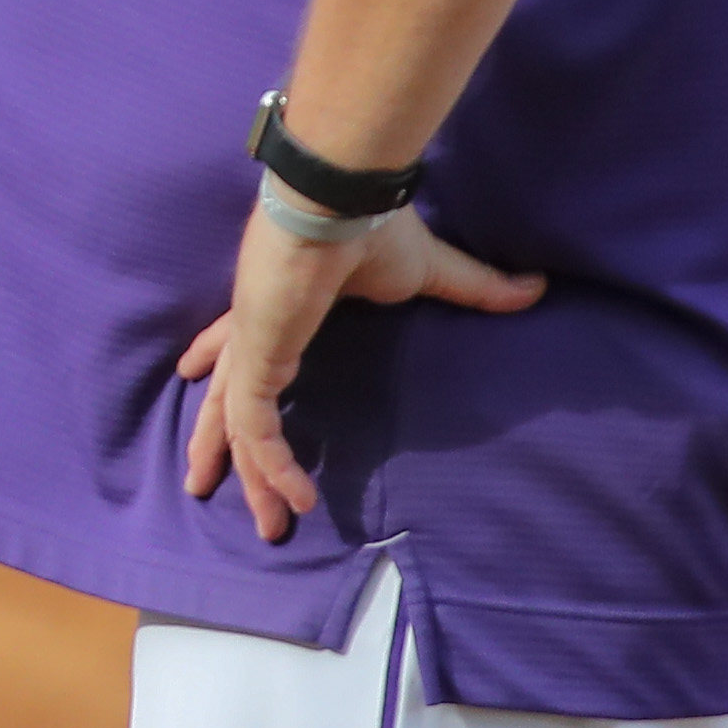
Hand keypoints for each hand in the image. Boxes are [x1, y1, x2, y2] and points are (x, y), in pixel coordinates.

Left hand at [180, 203, 546, 540]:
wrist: (341, 201)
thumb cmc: (375, 228)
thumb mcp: (430, 272)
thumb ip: (475, 289)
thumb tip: (534, 289)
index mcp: (278, 305)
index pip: (238, 341)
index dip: (217, 357)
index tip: (193, 373)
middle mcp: (254, 328)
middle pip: (225, 399)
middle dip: (223, 449)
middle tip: (212, 490)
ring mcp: (252, 345)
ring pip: (236, 425)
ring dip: (250, 476)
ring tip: (267, 525)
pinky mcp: (258, 358)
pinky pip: (257, 427)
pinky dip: (273, 464)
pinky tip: (296, 498)